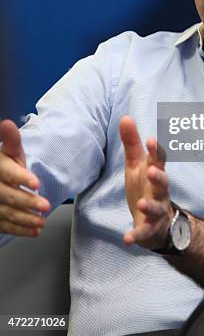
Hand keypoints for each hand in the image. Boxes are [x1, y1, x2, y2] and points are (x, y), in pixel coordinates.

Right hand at [0, 120, 49, 235]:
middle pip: (7, 195)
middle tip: (46, 206)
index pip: (8, 173)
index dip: (22, 178)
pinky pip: (3, 225)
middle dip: (27, 202)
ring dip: (25, 219)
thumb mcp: (10, 151)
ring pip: (5, 212)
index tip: (36, 183)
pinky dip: (19, 230)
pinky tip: (33, 231)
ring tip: (41, 222)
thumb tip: (7, 124)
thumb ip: (12, 140)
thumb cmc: (5, 163)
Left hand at [119, 116, 172, 248]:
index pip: (157, 160)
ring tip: (140, 203)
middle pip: (162, 183)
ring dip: (149, 205)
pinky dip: (136, 235)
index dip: (155, 151)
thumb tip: (125, 117)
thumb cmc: (146, 187)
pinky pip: (143, 232)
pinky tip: (127, 239)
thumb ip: (132, 143)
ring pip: (156, 207)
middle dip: (159, 177)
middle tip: (152, 170)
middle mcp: (159, 191)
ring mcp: (156, 210)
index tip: (151, 140)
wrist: (158, 222)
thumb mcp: (136, 164)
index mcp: (155, 173)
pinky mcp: (149, 228)